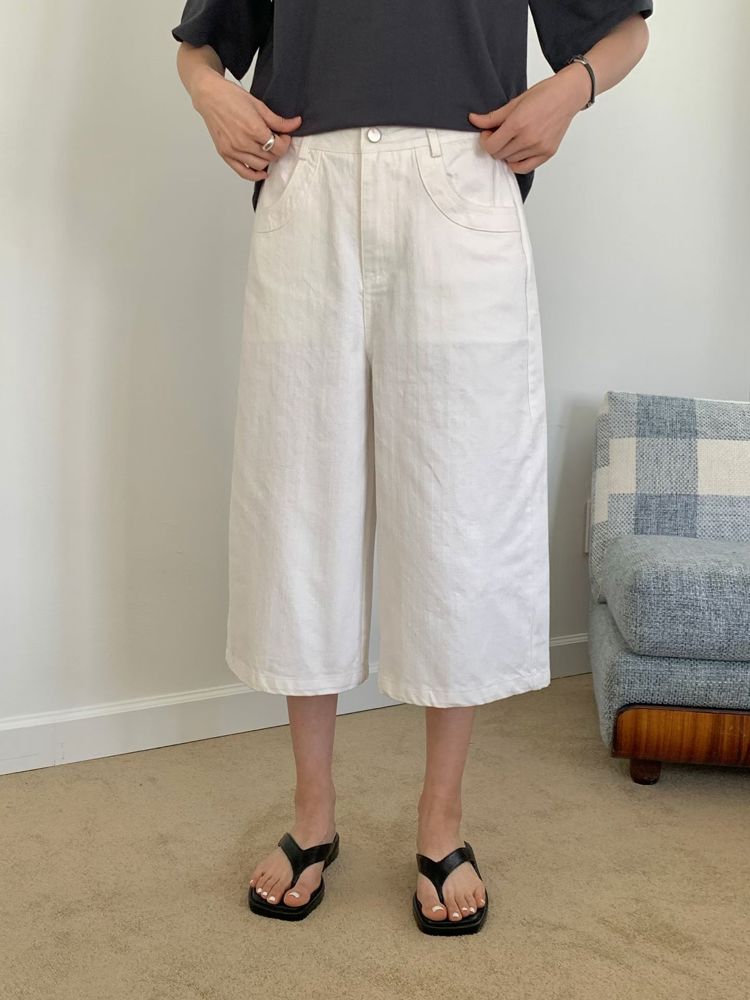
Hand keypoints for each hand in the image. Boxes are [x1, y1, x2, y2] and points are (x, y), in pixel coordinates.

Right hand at [190, 68, 302, 179]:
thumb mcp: (259, 105)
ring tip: (267, 149)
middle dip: (278, 149)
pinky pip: (244, 173)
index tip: (284, 136)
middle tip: (276, 140)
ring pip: (260, 166)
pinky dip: (255, 175)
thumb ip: (278, 120)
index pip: (279, 147)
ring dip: (268, 160)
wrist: (210, 96)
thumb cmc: (231, 97)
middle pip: (271, 157)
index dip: (286, 143)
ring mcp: (234, 151)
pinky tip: (262, 171)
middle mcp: (243, 143)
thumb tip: (295, 124)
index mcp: (254, 129)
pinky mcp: (226, 155)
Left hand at [468, 63, 590, 172]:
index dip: (485, 140)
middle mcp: (528, 139)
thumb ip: (493, 116)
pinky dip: (516, 163)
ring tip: (512, 139)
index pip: (491, 146)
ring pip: (510, 161)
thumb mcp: (515, 102)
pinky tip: (517, 151)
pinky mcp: (547, 154)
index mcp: (518, 124)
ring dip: (506, 152)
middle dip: (495, 145)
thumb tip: (474, 120)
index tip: (487, 133)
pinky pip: (524, 168)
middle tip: (499, 134)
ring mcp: (539, 148)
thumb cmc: (544, 94)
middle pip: (499, 155)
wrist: (568, 95)